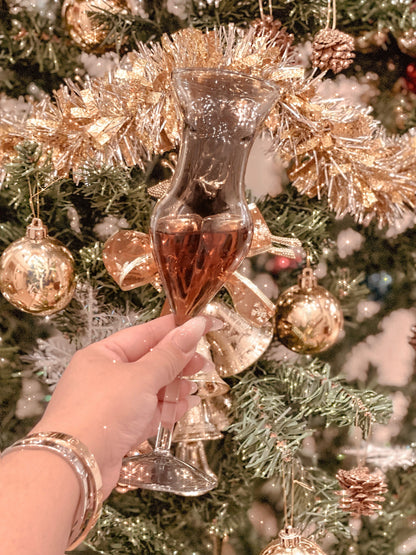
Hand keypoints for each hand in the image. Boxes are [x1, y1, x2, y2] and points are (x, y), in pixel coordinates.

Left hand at [31, 314, 220, 496]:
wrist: (75, 466)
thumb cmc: (104, 410)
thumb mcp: (142, 377)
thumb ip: (171, 354)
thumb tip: (195, 326)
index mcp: (104, 354)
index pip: (145, 333)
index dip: (176, 329)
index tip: (203, 324)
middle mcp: (105, 377)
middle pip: (149, 362)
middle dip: (177, 363)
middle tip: (204, 363)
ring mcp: (111, 404)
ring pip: (150, 389)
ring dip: (174, 387)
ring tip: (195, 386)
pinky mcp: (118, 430)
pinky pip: (147, 412)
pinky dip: (166, 409)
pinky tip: (185, 405)